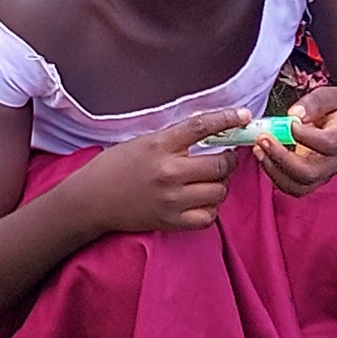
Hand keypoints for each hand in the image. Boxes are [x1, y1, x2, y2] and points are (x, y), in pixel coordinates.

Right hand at [82, 111, 238, 240]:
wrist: (92, 199)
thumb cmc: (116, 166)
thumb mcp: (143, 142)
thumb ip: (174, 138)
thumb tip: (208, 129)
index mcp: (159, 145)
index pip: (201, 127)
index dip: (227, 119)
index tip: (244, 116)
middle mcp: (169, 172)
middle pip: (220, 164)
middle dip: (229, 160)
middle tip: (225, 157)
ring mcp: (172, 199)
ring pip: (219, 191)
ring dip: (220, 184)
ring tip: (210, 180)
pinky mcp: (172, 222)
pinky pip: (208, 216)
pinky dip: (211, 208)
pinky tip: (202, 200)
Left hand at [255, 85, 336, 197]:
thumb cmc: (335, 110)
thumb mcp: (330, 97)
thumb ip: (314, 103)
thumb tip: (294, 114)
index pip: (328, 144)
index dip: (306, 137)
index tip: (290, 124)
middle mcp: (335, 162)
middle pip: (310, 173)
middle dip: (282, 157)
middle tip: (263, 138)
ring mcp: (322, 175)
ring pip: (298, 186)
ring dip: (273, 169)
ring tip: (258, 148)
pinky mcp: (309, 181)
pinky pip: (290, 186)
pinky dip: (273, 174)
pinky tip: (262, 155)